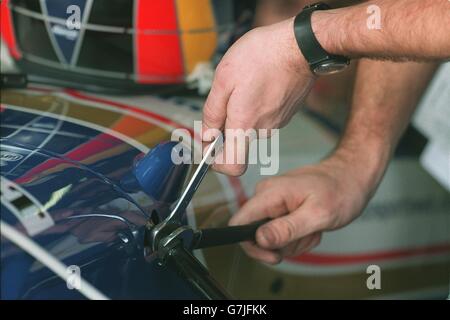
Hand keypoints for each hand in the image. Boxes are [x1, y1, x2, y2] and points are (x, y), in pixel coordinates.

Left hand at [202, 17, 314, 175]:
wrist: (301, 45)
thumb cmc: (262, 56)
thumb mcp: (224, 79)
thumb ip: (213, 113)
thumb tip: (207, 136)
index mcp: (245, 125)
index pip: (233, 166)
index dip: (218, 162)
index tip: (210, 148)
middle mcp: (263, 130)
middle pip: (238, 139)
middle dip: (227, 120)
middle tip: (228, 93)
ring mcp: (278, 123)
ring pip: (251, 125)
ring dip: (242, 108)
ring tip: (246, 81)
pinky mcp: (287, 113)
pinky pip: (264, 115)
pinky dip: (257, 102)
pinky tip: (260, 81)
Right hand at [229, 152, 378, 263]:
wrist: (351, 176)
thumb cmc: (340, 189)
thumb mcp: (318, 214)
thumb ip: (287, 228)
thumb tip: (259, 239)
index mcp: (269, 194)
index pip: (239, 222)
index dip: (251, 245)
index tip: (275, 255)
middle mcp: (266, 196)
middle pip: (256, 236)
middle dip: (283, 244)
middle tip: (308, 234)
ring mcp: (272, 202)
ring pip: (270, 238)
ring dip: (294, 241)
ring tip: (313, 228)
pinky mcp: (280, 209)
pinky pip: (280, 233)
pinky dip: (298, 237)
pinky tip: (312, 226)